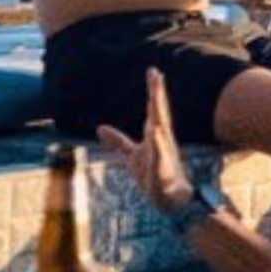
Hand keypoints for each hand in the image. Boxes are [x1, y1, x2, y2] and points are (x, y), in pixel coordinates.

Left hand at [95, 69, 194, 216]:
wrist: (170, 200)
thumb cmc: (153, 176)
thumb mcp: (131, 156)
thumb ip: (118, 141)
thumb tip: (100, 128)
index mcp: (156, 136)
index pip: (154, 109)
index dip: (154, 91)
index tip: (153, 71)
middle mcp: (162, 141)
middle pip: (159, 113)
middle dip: (157, 94)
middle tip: (156, 74)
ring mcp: (164, 154)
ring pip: (161, 130)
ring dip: (158, 114)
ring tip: (155, 96)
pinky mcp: (162, 170)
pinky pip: (159, 155)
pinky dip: (157, 143)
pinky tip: (155, 131)